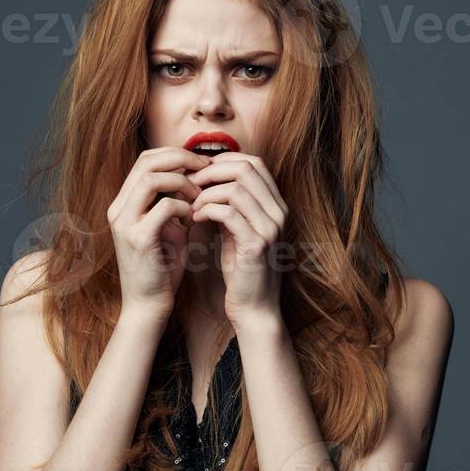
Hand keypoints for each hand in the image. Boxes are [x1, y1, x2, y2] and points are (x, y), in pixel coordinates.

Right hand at [106, 147, 206, 319]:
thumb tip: (198, 178)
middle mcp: (119, 209)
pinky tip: (195, 217)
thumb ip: (177, 202)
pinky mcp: (138, 239)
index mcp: (124, 203)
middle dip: (180, 159)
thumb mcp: (170, 227)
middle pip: (146, 162)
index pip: (146, 160)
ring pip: (151, 179)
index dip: (175, 155)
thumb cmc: (163, 266)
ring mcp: (125, 223)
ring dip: (181, 182)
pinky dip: (183, 206)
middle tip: (206, 169)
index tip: (202, 164)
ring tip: (199, 195)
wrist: (149, 304)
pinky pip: (163, 207)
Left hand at [187, 152, 288, 325]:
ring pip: (235, 188)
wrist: (254, 308)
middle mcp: (279, 213)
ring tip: (191, 205)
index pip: (254, 163)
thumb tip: (209, 179)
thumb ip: (232, 206)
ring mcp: (270, 229)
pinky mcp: (255, 245)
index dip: (224, 161)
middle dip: (212, 172)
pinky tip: (194, 219)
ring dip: (206, 193)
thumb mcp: (239, 230)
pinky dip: (206, 211)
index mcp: (276, 206)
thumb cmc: (243, 270)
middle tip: (191, 184)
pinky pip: (228, 213)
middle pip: (246, 169)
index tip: (201, 173)